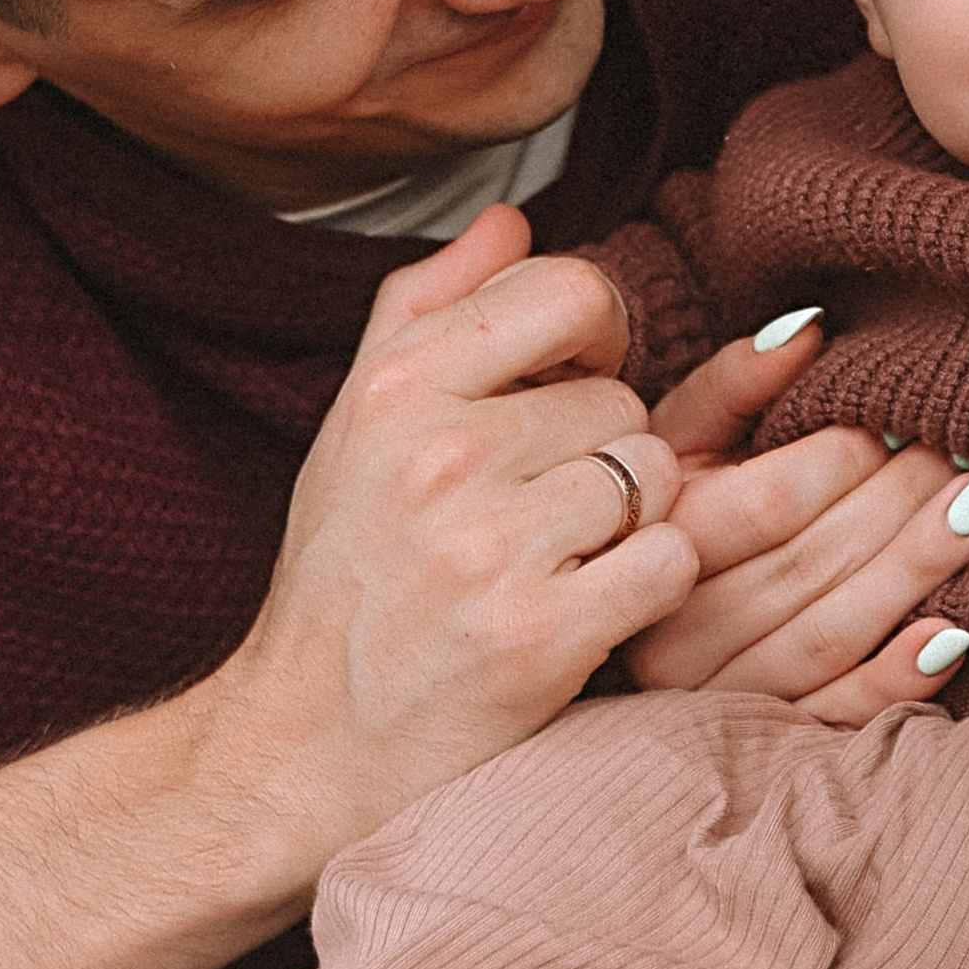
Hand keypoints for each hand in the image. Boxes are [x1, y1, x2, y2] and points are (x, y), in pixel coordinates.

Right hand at [209, 207, 696, 861]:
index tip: (569, 388)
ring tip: (561, 561)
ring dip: (631, 523)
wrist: (300, 751)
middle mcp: (439, 454)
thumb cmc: (344, 577)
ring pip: (654, 474)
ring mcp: (489, 548)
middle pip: (624, 397)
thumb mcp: (356, 424)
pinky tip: (590, 609)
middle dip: (603, 449)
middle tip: (543, 510)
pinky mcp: (539, 638)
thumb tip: (512, 216)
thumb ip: (427, 303)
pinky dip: (648, 588)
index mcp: (397, 386)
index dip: (595, 338)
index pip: (574, 290)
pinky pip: (668, 559)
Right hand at [632, 312, 968, 723]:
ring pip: (830, 636)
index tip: (902, 418)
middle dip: (899, 504)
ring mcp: (715, 698)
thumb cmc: (674, 507)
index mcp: (658, 541)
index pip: (769, 503)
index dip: (845, 458)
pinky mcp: (760, 745)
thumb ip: (738, 382)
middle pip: (809, 566)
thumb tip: (811, 329)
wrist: (625, 621)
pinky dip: (896, 680)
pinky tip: (956, 632)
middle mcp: (674, 631)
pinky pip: (834, 719)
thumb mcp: (682, 437)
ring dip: (917, 571)